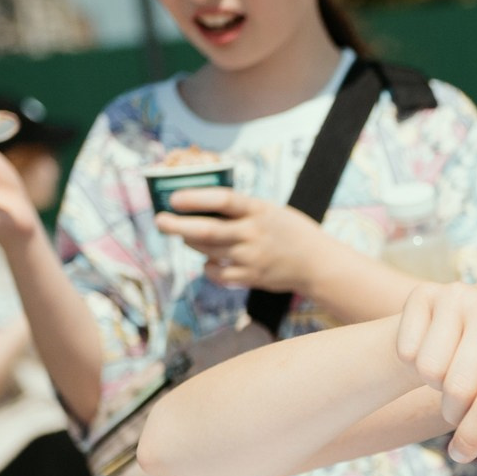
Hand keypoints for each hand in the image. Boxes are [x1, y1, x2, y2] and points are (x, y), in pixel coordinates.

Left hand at [155, 187, 331, 293]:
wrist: (316, 263)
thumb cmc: (289, 231)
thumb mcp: (270, 210)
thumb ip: (241, 210)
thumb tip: (200, 207)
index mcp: (259, 210)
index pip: (223, 200)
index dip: (196, 198)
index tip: (173, 197)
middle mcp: (253, 234)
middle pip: (207, 230)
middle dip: (178, 226)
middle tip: (159, 220)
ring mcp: (251, 258)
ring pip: (207, 251)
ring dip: (190, 242)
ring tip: (183, 234)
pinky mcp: (250, 278)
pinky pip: (217, 273)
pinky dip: (207, 266)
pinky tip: (210, 259)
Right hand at [394, 281, 476, 475]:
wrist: (459, 334)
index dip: (475, 437)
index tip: (462, 453)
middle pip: (460, 389)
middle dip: (452, 413)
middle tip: (454, 409)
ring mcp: (460, 295)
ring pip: (429, 371)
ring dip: (432, 386)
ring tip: (447, 376)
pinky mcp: (424, 293)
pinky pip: (407, 350)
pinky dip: (412, 363)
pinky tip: (429, 352)